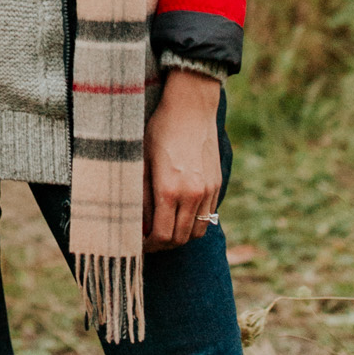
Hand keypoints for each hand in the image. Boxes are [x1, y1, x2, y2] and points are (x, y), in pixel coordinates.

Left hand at [143, 67, 221, 249]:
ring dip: (180, 237)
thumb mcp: (141, 161)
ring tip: (165, 230)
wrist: (191, 108)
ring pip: (197, 231)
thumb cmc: (159, 130)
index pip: (161, 236)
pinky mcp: (217, 184)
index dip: (148, 246)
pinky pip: (208, 216)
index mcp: (168, 190)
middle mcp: (192, 194)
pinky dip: (194, 223)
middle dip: (162, 246)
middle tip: (149, 241)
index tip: (138, 245)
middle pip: (180, 239)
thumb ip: (139, 195)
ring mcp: (208, 191)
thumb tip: (136, 223)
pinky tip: (180, 214)